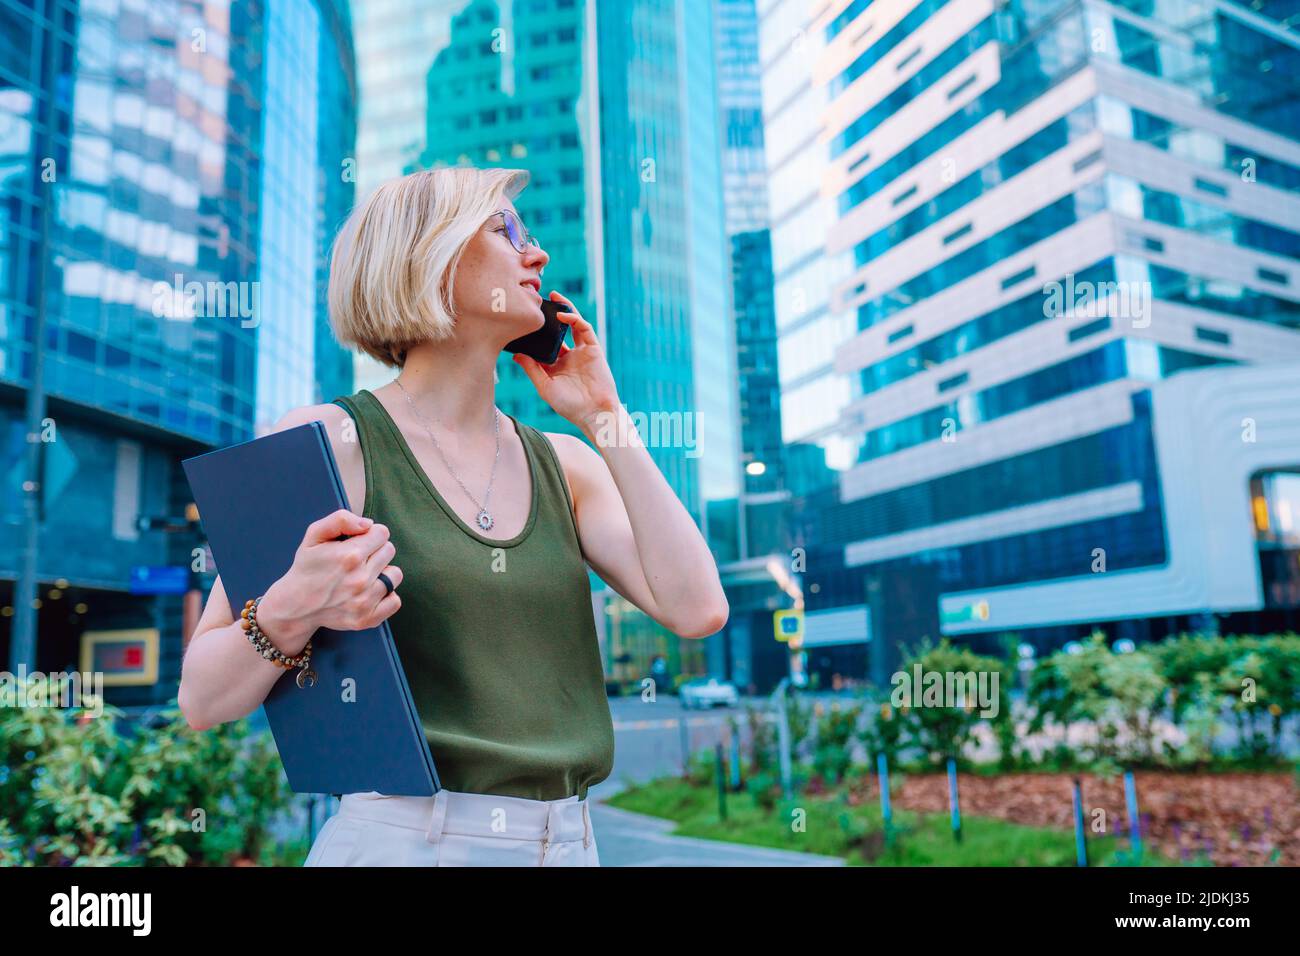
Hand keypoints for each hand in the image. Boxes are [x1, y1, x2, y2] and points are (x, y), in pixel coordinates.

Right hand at [257, 509, 402, 652]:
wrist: (295, 604)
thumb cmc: (307, 566)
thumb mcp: (314, 535)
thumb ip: (341, 519)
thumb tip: (368, 524)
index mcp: (349, 556)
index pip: (382, 533)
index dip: (369, 534)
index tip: (357, 542)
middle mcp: (360, 579)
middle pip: (389, 551)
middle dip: (375, 550)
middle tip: (356, 559)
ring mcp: (364, 601)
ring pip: (395, 574)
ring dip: (382, 572)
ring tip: (363, 575)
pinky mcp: (367, 618)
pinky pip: (395, 600)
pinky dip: (386, 595)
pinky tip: (369, 592)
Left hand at [512, 291, 619, 428]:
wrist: (594, 412)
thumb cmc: (569, 405)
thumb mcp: (544, 386)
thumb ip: (531, 369)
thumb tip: (516, 354)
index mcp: (556, 366)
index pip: (544, 344)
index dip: (536, 332)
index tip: (524, 320)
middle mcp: (568, 357)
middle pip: (558, 330)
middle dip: (550, 315)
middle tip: (538, 300)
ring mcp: (582, 352)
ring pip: (573, 324)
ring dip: (565, 309)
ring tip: (554, 296)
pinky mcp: (594, 349)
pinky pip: (585, 328)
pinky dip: (575, 319)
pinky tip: (563, 314)